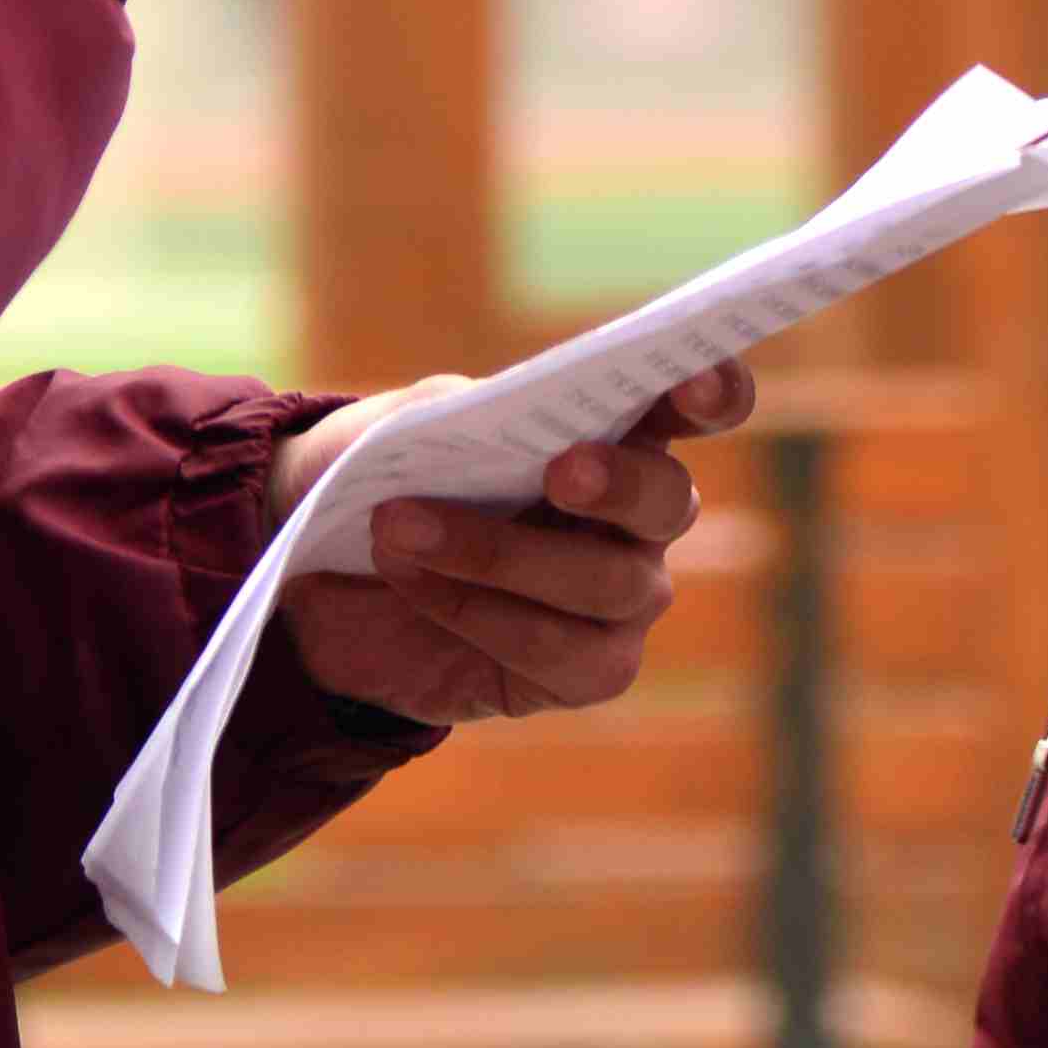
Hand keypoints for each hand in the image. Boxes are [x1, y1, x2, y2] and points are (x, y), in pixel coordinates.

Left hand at [269, 366, 749, 727]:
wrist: (334, 589)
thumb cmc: (392, 483)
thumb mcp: (401, 428)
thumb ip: (450, 410)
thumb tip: (486, 416)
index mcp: (617, 432)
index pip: (690, 404)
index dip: (712, 391)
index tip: (696, 377)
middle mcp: (640, 518)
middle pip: (669, 499)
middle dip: (620, 483)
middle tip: (561, 471)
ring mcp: (624, 600)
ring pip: (607, 583)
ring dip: (498, 553)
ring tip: (398, 525)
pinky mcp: (590, 671)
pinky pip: (554, 647)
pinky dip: (472, 610)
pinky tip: (408, 578)